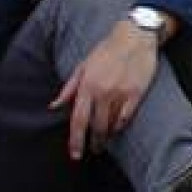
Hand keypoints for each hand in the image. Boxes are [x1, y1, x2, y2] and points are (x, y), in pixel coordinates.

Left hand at [51, 19, 157, 158]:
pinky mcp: (137, 93)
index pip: (78, 120)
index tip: (75, 154)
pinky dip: (121, 125)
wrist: (134, 37)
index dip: (75, 140)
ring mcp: (121, 93)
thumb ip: (69, 88)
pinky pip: (126, 117)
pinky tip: (118, 128)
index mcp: (87, 86)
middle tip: (94, 150)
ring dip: (107, 135)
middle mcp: (102, 92)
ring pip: (112, 124)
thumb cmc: (107, 50)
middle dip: (94, 142)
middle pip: (96, 126)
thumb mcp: (82, 66)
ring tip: (105, 141)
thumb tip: (54, 106)